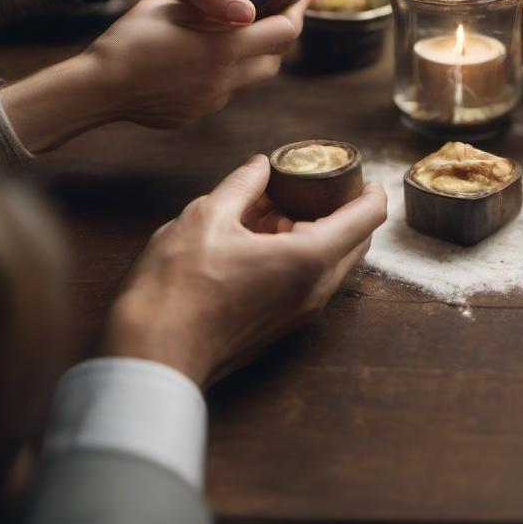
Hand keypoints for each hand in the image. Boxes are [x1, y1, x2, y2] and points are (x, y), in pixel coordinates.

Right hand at [85, 0, 304, 128]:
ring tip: (247, 35)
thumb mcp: (168, 5)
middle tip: (280, 13)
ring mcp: (213, 100)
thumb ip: (207, 1)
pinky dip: (230, 74)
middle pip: (277, 57)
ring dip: (258, 56)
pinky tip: (210, 60)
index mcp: (223, 47)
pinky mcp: (198, 114)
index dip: (300, 10)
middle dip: (283, 34)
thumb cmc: (129, 39)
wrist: (97, 89)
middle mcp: (227, 78)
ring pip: (255, 78)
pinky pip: (227, 92)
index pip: (285, 29)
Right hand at [102, 155, 385, 387]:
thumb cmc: (176, 288)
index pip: (368, 217)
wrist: (151, 357)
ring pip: (332, 264)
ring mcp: (301, 315)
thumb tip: (260, 165)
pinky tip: (256, 243)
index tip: (359, 174)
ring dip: (315, 234)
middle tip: (308, 187)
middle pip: (356, 241)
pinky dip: (299, 257)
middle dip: (341, 209)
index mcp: (309, 258)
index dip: (371, 190)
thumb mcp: (206, 218)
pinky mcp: (282, 329)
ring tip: (269, 214)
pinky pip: (310, 284)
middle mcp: (316, 290)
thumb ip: (242, 186)